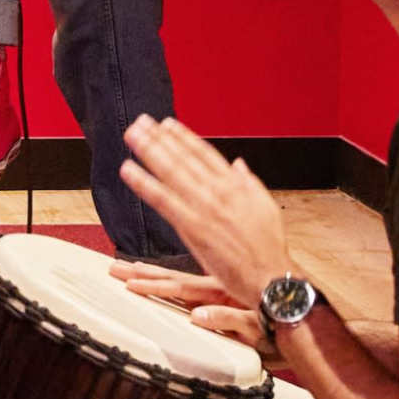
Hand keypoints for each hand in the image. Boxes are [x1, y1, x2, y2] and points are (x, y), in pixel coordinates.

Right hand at [112, 259, 269, 356]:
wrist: (300, 319)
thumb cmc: (281, 325)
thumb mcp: (255, 328)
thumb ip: (228, 321)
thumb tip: (198, 317)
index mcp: (221, 292)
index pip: (180, 287)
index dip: (153, 285)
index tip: (129, 281)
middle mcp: (216, 288)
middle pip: (173, 279)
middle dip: (143, 275)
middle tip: (115, 268)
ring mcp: (219, 293)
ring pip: (180, 282)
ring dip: (155, 276)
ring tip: (131, 271)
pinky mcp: (224, 298)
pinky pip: (194, 288)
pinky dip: (176, 281)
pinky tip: (166, 279)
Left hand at [118, 115, 295, 314]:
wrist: (270, 276)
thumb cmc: (268, 247)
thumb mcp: (266, 206)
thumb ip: (249, 182)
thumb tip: (238, 164)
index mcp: (235, 185)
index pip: (204, 153)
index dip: (183, 136)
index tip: (167, 124)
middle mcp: (218, 191)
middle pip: (183, 157)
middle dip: (160, 138)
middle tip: (140, 122)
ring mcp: (204, 208)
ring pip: (171, 172)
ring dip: (148, 151)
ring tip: (131, 135)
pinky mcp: (193, 227)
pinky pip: (163, 200)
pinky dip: (144, 183)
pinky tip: (129, 171)